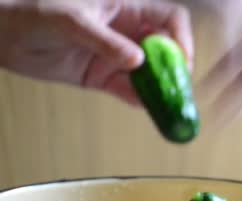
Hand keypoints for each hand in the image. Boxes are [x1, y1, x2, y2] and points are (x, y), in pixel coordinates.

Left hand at [0, 0, 192, 105]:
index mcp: (126, 10)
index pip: (169, 19)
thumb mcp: (73, 22)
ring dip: (160, 89)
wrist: (5, 36)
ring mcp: (116, 57)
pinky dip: (139, 100)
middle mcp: (127, 34)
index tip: (182, 60)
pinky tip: (146, 107)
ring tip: (168, 104)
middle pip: (165, 50)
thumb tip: (137, 61)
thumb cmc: (36, 13)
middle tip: (179, 88)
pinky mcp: (103, 77)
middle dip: (175, 69)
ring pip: (149, 74)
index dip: (181, 38)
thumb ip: (106, 42)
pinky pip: (128, 90)